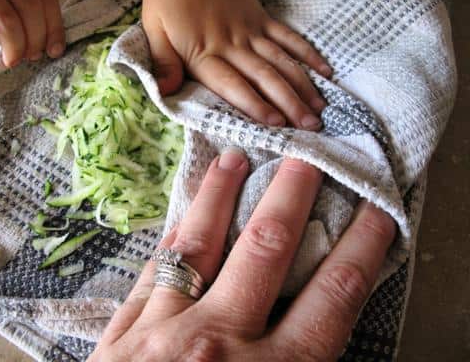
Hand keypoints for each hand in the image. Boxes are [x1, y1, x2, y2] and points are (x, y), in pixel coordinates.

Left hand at [88, 149, 395, 361]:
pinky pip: (155, 271)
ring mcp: (165, 332)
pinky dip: (175, 236)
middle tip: (305, 157)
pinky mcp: (124, 335)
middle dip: (291, 197)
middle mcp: (221, 342)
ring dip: (220, 196)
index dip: (362, 245)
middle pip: (266, 249)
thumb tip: (332, 328)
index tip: (375, 210)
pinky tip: (187, 211)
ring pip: (199, 245)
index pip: (334, 293)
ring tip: (233, 158)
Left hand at [142, 0, 332, 129]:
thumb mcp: (153, 28)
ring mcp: (251, 31)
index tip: (275, 123)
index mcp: (204, 53)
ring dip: (302, 86)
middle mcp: (233, 45)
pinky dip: (307, 54)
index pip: (233, 85)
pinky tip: (325, 72)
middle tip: (311, 126)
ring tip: (320, 110)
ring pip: (281, 61)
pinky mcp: (262, 18)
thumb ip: (163, 62)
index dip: (254, 104)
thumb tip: (166, 93)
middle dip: (288, 103)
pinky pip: (288, 37)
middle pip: (264, 78)